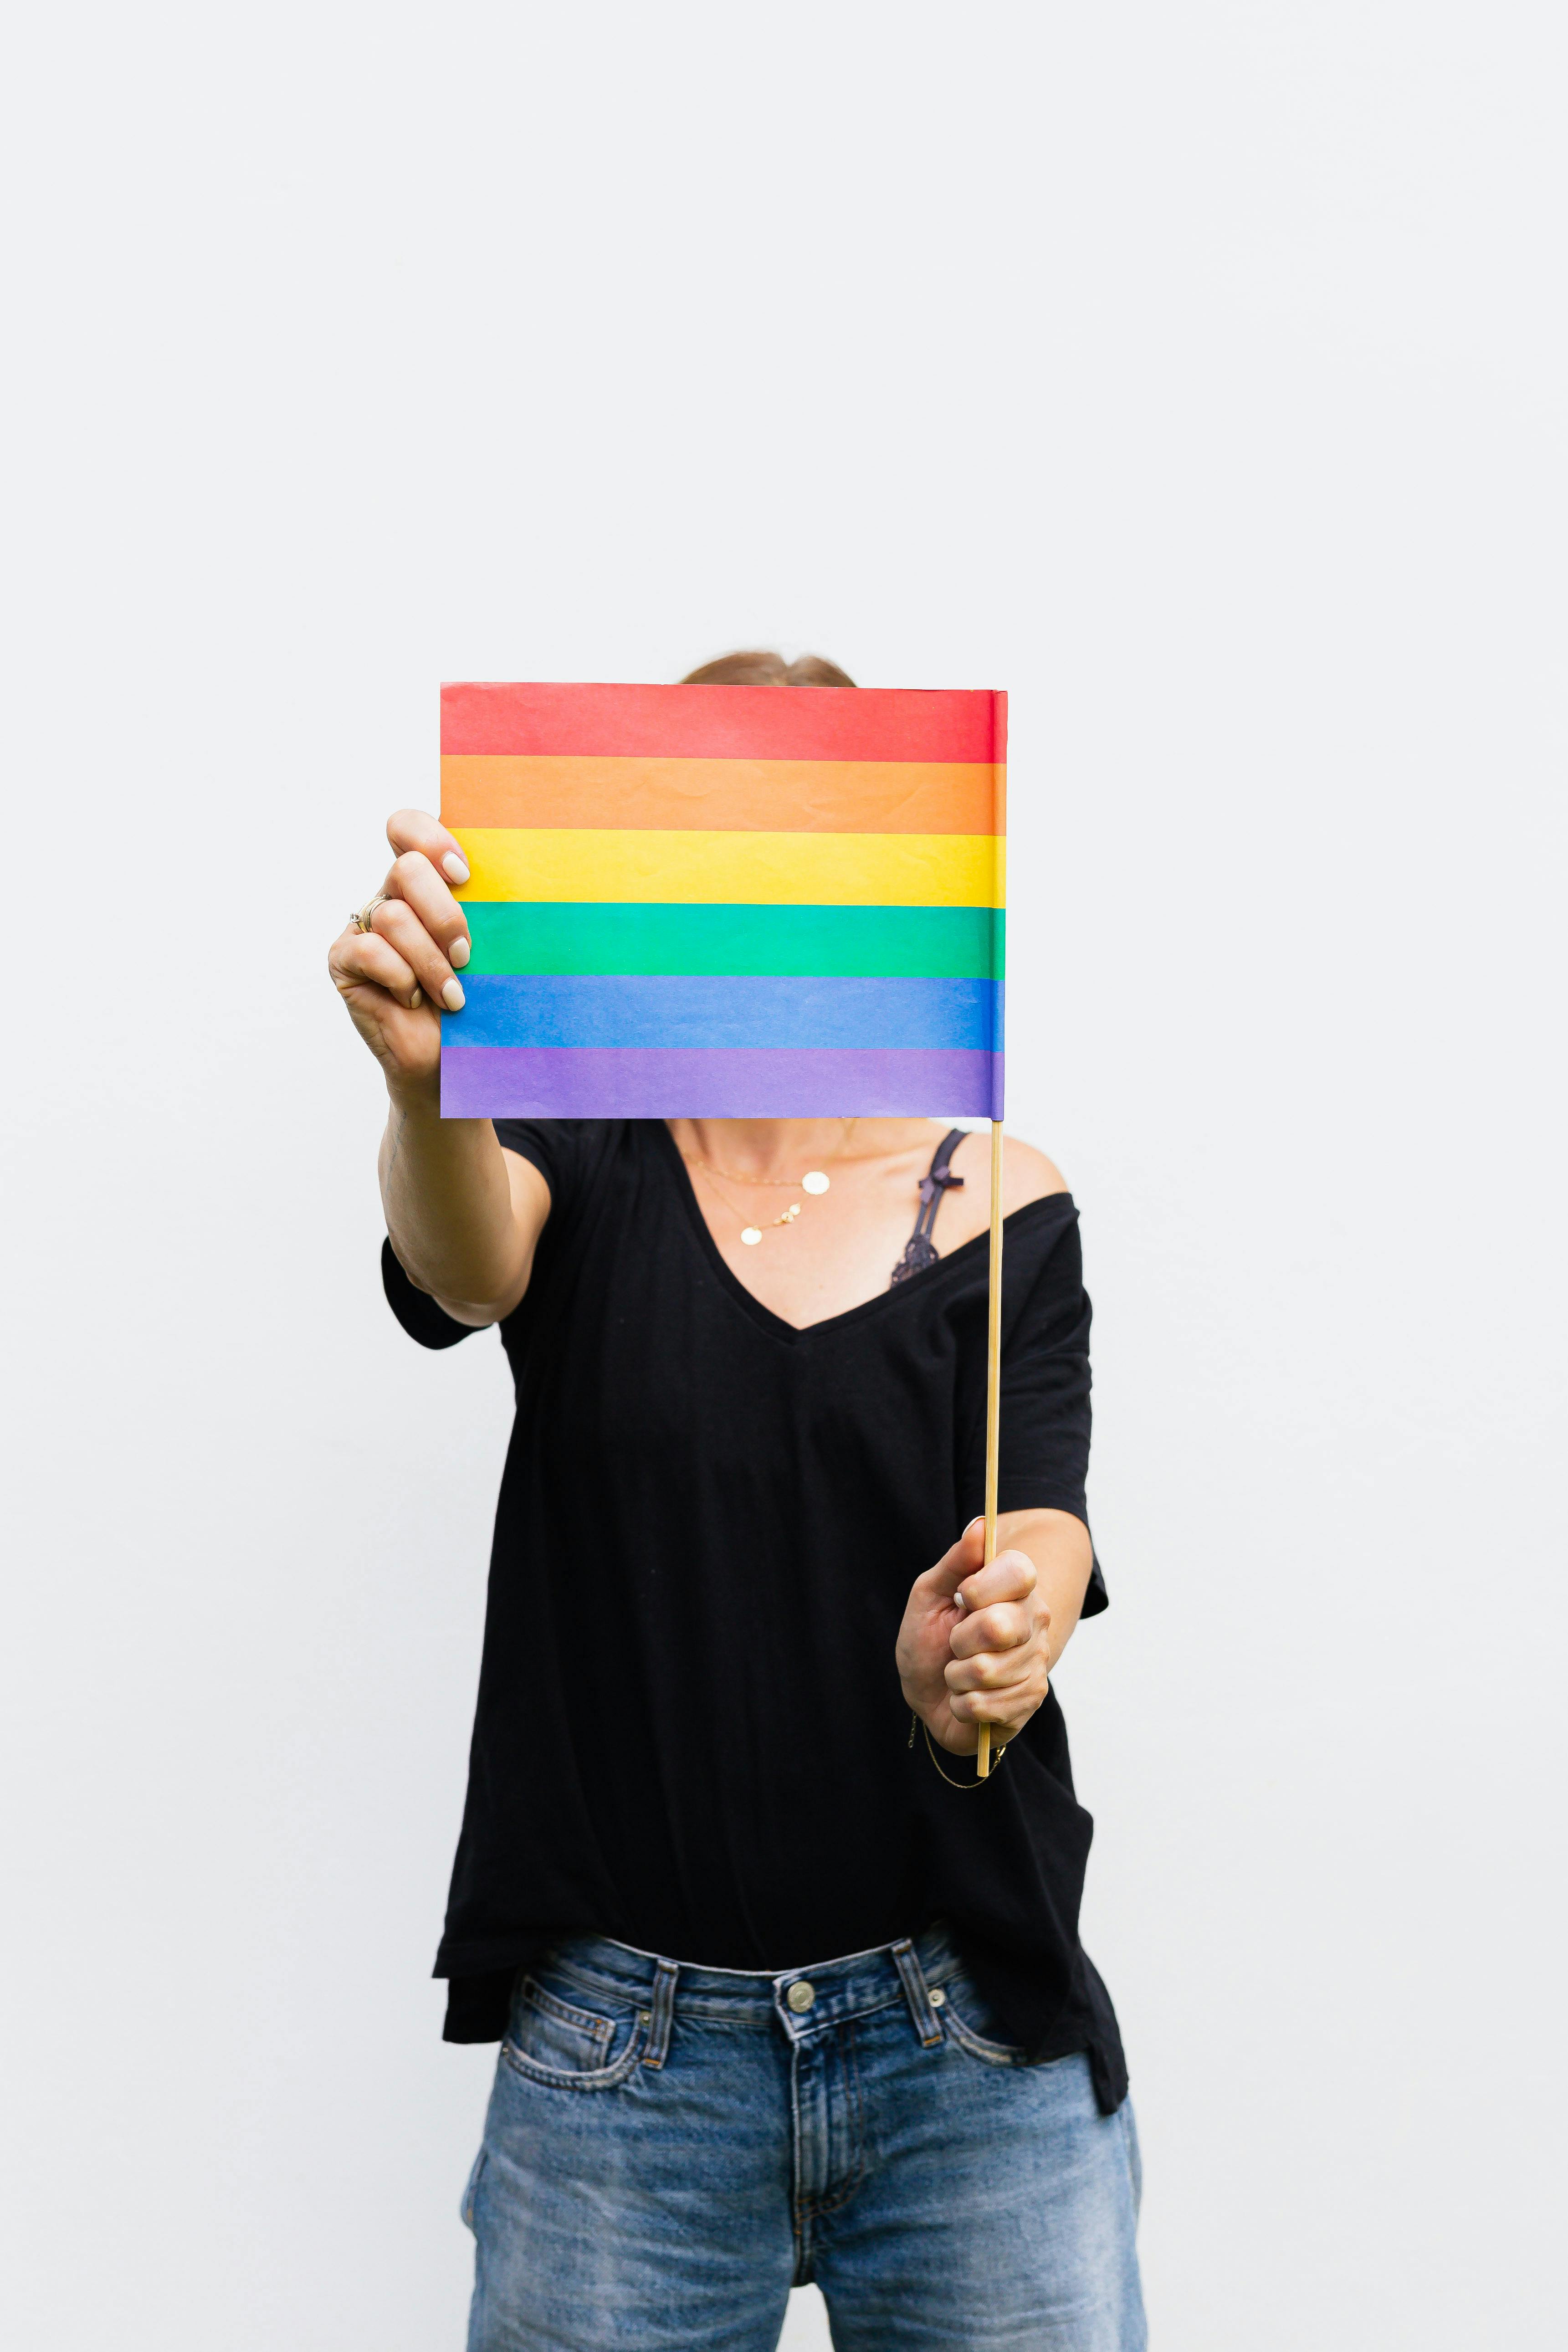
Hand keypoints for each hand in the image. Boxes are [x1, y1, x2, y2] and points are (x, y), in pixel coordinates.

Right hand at [328, 810, 472, 1102]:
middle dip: (445, 915)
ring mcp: (363, 928)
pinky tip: (414, 1000)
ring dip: (430, 961)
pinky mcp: (344, 961)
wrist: (448, 1063)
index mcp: (425, 884)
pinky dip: (401, 977)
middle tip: (466, 955)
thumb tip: (515, 886)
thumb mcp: (489, 951)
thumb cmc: (476, 1003)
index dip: (431, 839)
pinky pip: (371, 951)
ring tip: (452, 996)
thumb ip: (484, 913)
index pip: (407, 829)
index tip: (464, 875)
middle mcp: (390, 897)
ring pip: (393, 916)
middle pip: (407, 869)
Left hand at [895, 1518, 1051, 1755]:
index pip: (1019, 1572)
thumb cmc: (929, 1640)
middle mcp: (1035, 1621)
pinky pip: (986, 1705)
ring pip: (986, 1671)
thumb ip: (956, 1561)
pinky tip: (967, 1697)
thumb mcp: (930, 1594)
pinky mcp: (1032, 1699)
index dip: (981, 1588)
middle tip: (956, 1643)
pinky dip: (963, 1704)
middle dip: (959, 1640)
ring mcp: (1036, 1662)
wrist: (930, 1693)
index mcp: (1016, 1587)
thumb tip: (979, 1525)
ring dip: (957, 1676)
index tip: (962, 1598)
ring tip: (959, 1672)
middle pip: (997, 1626)